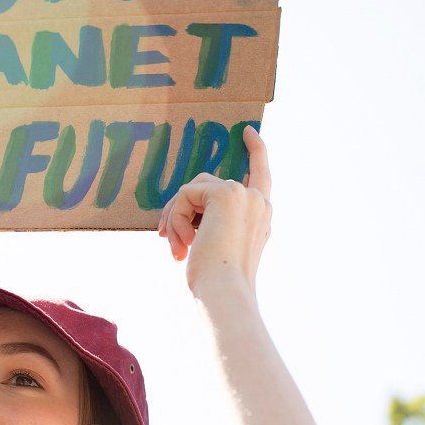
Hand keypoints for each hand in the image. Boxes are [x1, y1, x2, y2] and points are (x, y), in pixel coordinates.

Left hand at [157, 125, 272, 292]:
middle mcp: (258, 201)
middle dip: (179, 209)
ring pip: (192, 190)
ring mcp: (243, 194)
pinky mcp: (224, 193)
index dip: (256, 151)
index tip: (248, 131)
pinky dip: (175, 219)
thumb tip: (179, 210)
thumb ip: (211, 223)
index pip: (262, 175)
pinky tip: (182, 244)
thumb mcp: (217, 248)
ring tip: (175, 248)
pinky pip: (185, 195)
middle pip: (207, 185)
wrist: (225, 292)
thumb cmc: (218, 282)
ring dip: (175, 218)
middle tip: (162, 235)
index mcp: (261, 217)